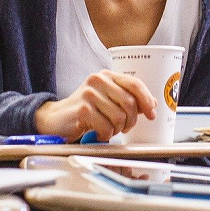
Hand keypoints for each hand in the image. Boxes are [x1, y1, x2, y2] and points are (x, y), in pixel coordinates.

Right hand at [34, 70, 156, 141]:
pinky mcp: (83, 109)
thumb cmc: (86, 110)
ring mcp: (89, 94)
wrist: (57, 119)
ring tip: (108, 129)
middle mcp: (98, 80)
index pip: (134, 84)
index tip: (152, 114)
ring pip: (119, 117)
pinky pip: (106, 127)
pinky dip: (105, 135)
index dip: (147, 100)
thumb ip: (128, 100)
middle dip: (131, 120)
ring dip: (117, 129)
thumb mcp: (108, 100)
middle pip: (129, 103)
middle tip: (125, 128)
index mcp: (107, 75)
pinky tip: (98, 133)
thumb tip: (152, 104)